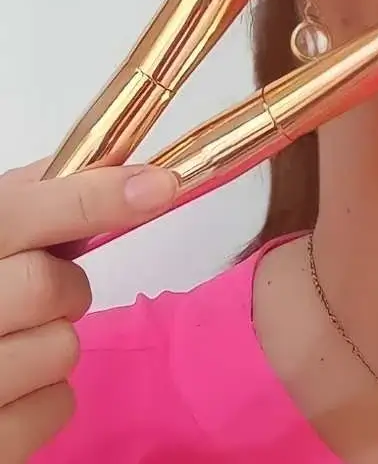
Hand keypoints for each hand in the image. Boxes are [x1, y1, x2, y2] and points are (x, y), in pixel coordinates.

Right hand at [0, 158, 177, 461]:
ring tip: (13, 339)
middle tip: (40, 289)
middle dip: (65, 286)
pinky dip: (48, 395)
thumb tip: (125, 173)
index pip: (21, 215)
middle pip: (49, 288)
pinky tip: (11, 384)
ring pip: (62, 349)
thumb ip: (33, 198)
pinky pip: (58, 406)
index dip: (95, 198)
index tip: (159, 186)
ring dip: (54, 341)